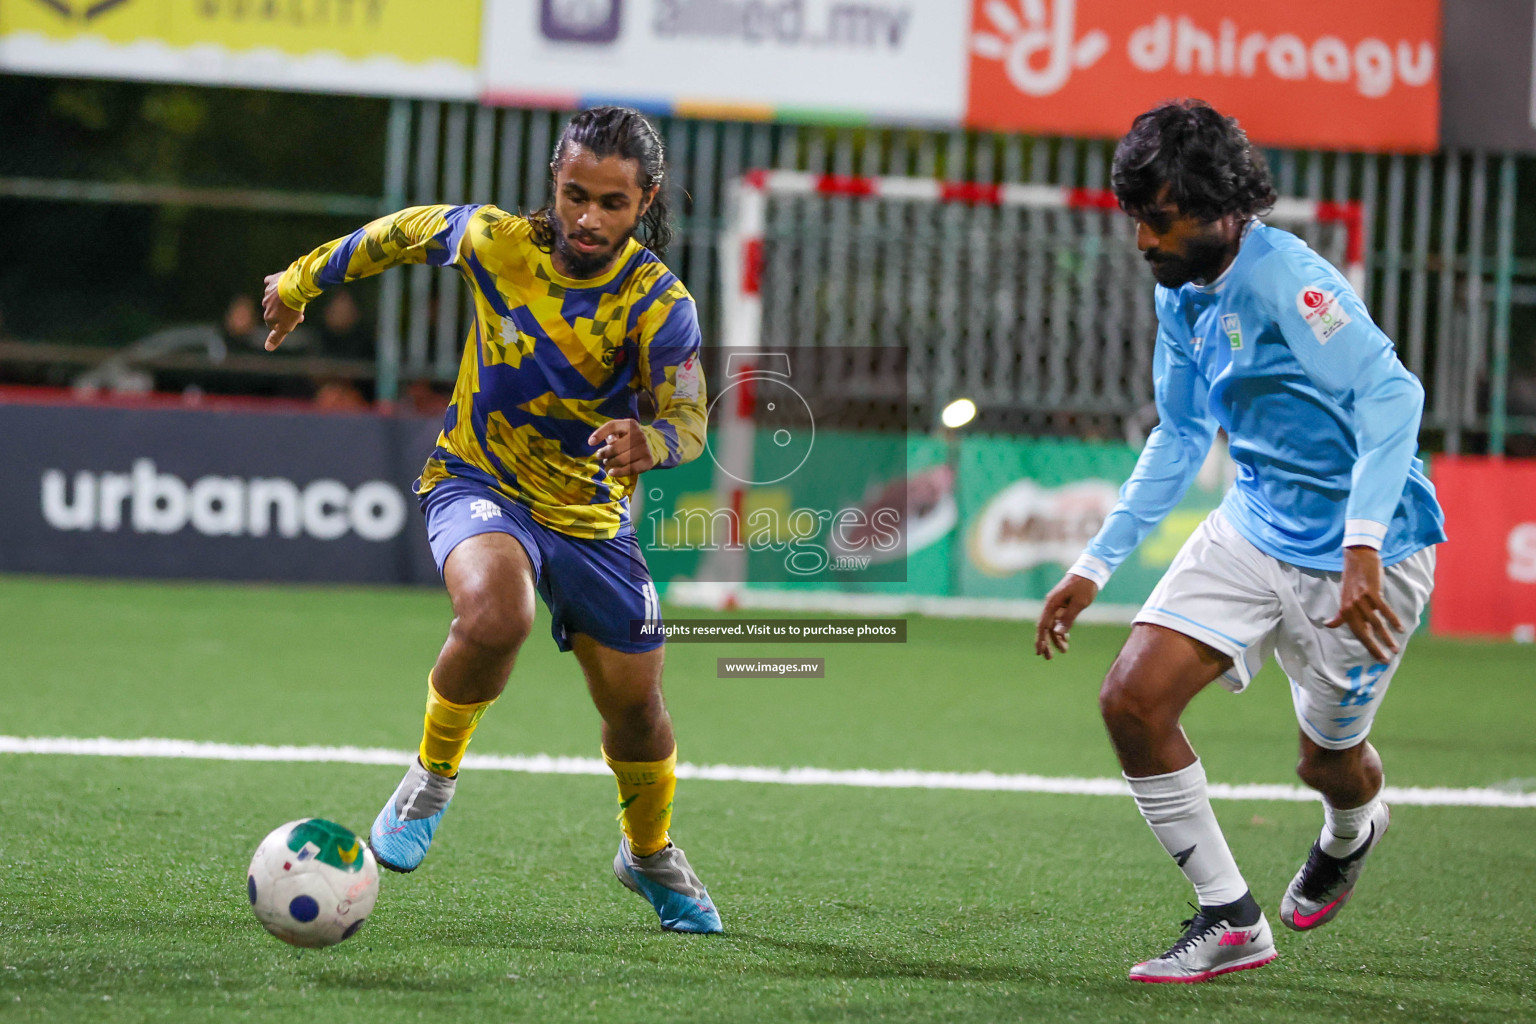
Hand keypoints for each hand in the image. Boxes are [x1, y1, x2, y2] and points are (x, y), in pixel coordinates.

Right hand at [261, 272, 303, 350]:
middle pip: (274, 310)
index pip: (272, 324)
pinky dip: (272, 284)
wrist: (295, 288)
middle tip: (298, 312)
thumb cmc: (291, 309)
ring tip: (294, 300)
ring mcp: (268, 292)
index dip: (283, 325)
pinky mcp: (272, 280)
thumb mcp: (286, 327)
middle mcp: (265, 304)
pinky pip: (270, 282)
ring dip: (282, 300)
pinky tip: (277, 283)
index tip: (293, 323)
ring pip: (274, 298)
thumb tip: (267, 348)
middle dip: (284, 313)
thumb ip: (276, 337)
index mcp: (268, 316)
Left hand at [588, 419, 655, 477]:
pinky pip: (630, 469)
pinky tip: (611, 472)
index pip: (612, 426)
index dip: (599, 434)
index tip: (590, 443)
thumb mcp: (620, 432)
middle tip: (600, 456)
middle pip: (615, 447)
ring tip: (607, 462)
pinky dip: (619, 472)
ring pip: (621, 460)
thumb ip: (610, 434)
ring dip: (611, 463)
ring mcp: (645, 448)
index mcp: (630, 424)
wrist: (650, 446)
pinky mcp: (648, 461)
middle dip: (604, 453)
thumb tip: (602, 442)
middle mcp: (639, 435)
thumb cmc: (628, 438)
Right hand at [1035, 573, 1098, 659]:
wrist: (1090, 571)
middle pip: (1045, 627)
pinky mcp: (1062, 605)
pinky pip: (1058, 620)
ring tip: (1064, 650)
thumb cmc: (1085, 586)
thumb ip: (1068, 618)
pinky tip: (1066, 638)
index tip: (1039, 652)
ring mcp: (1056, 605)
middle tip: (1048, 658)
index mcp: (1052, 603)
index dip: (1040, 639)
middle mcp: (1051, 605)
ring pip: (1053, 625)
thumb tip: (1058, 633)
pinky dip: (1061, 630)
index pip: (1043, 625)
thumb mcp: (1079, 603)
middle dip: (1046, 643)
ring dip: (1056, 638)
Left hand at [1326, 546, 1402, 662]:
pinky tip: (1400, 628)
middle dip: (1375, 647)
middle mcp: (1351, 608)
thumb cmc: (1352, 579)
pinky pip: (1384, 610)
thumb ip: (1340, 614)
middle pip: (1365, 632)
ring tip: (1395, 648)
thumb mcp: (1344, 598)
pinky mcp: (1372, 592)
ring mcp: (1361, 600)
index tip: (1378, 658)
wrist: (1357, 558)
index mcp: (1345, 611)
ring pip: (1376, 624)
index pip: (1357, 633)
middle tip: (1386, 660)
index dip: (1368, 646)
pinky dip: (1392, 619)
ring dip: (1387, 637)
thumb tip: (1328, 625)